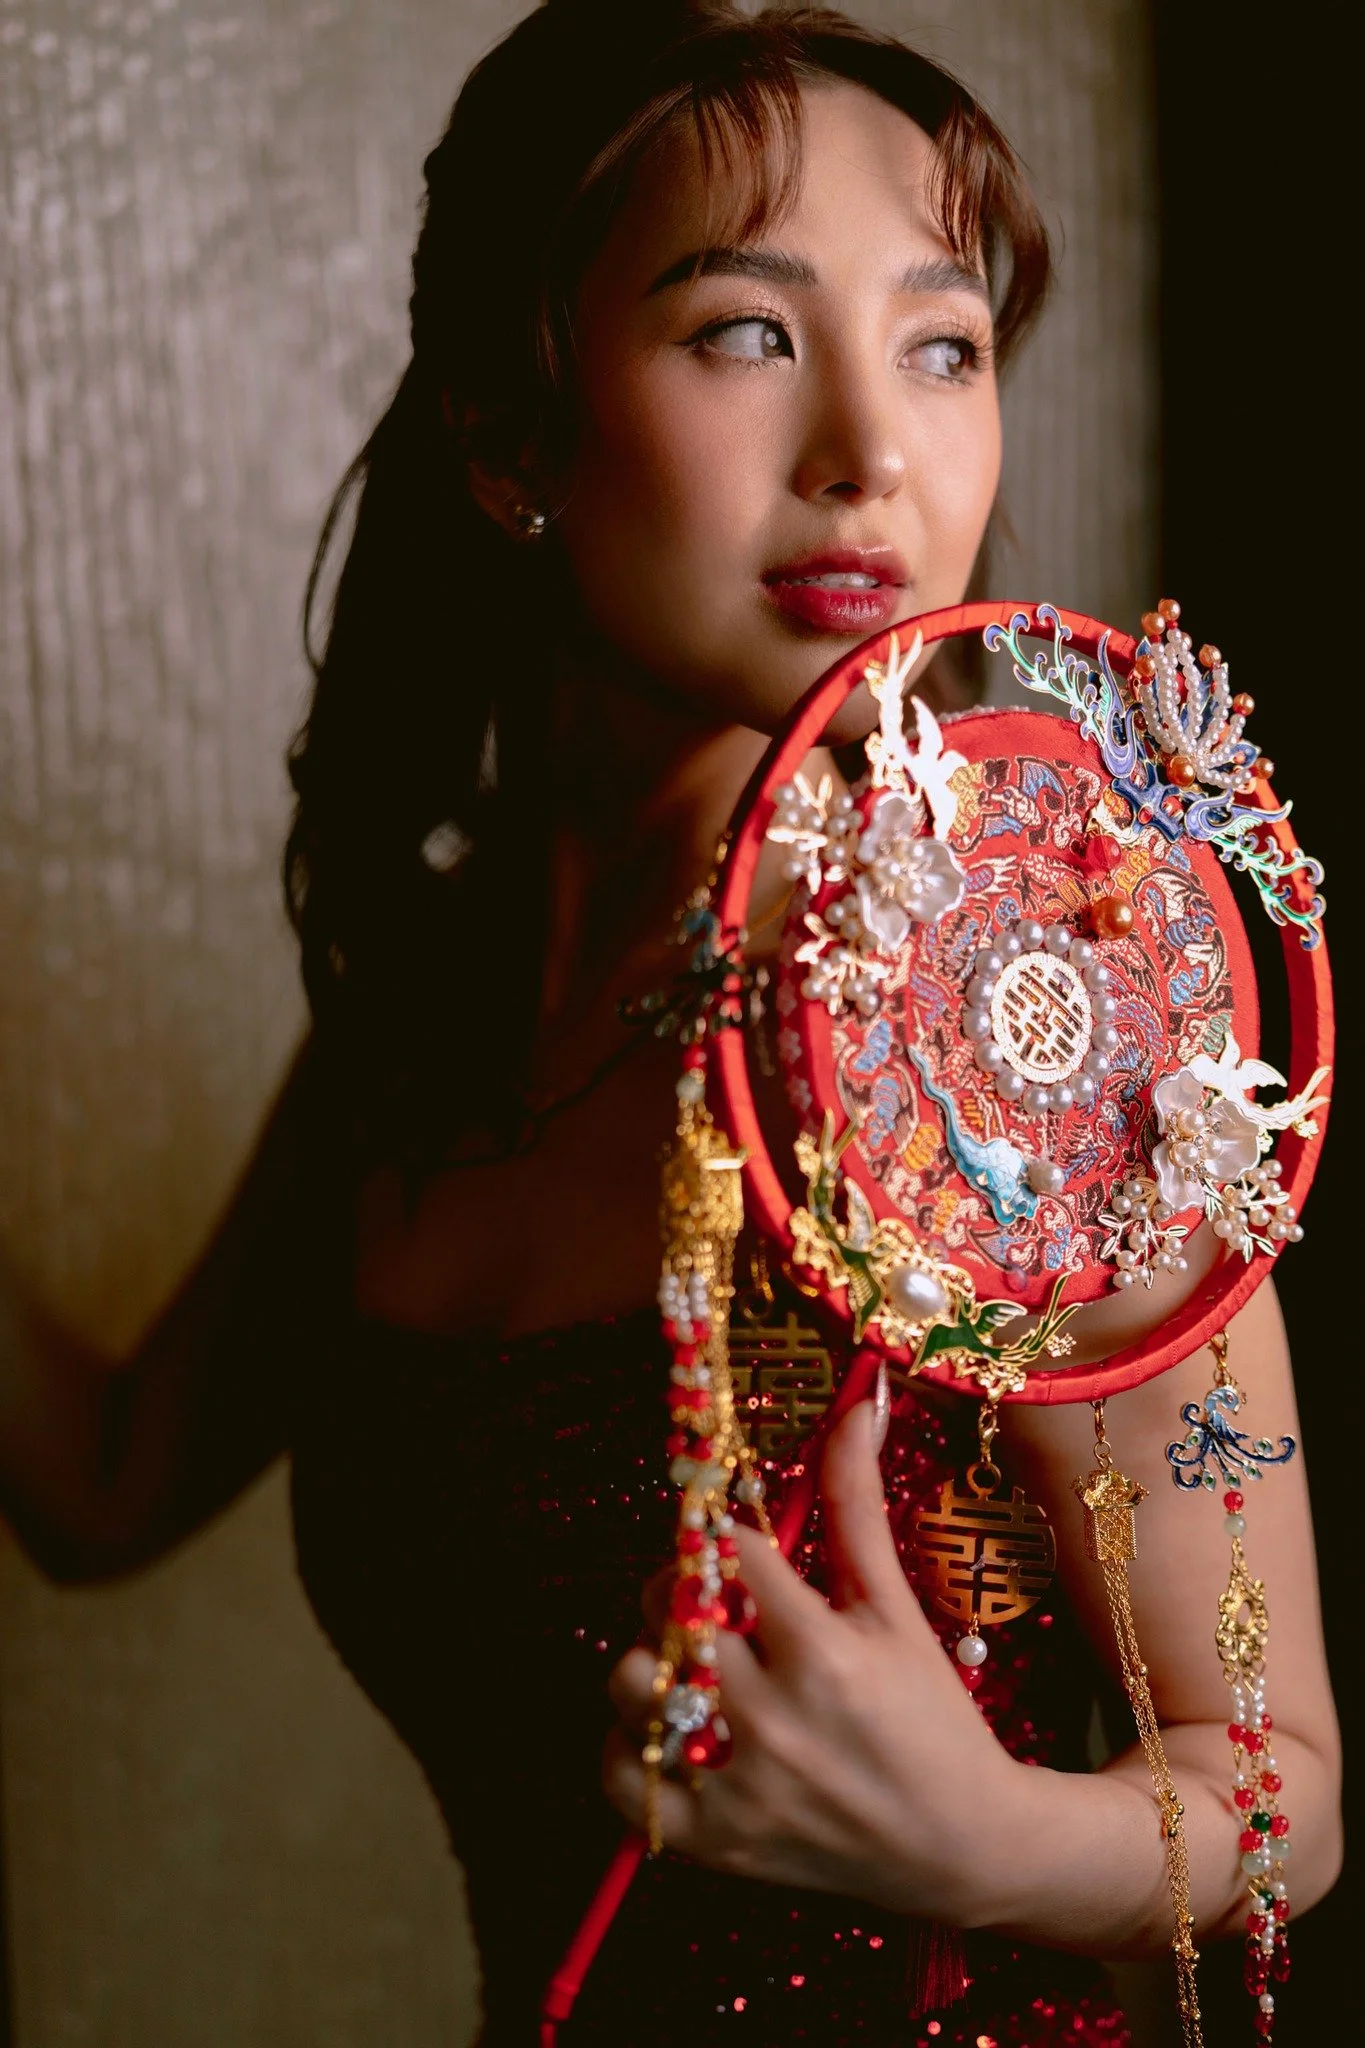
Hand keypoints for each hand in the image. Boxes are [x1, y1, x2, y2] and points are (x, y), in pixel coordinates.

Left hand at [603, 1393, 1026, 1924]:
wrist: (964, 1846)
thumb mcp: (896, 1609)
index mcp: (821, 1652)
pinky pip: (624, 1778)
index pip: (726, 1552)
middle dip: (680, 1590)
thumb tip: (855, 1404)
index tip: (726, 1538)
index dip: (718, 1533)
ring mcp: (739, 1786)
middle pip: (668, 1614)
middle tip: (712, 1598)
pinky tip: (673, 1727)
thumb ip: (857, 1506)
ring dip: (651, 1662)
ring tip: (696, 1663)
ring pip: (632, 1686)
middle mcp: (772, 1719)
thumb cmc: (933, 1718)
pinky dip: (631, 1746)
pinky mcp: (716, 1843)